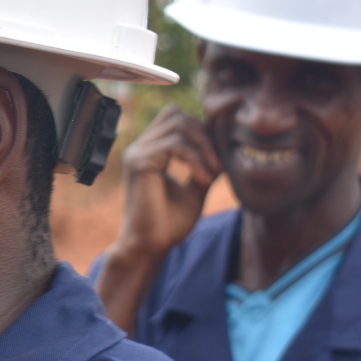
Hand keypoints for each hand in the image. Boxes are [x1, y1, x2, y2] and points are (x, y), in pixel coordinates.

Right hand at [114, 105, 222, 262]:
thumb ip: (204, 164)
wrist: (151, 246)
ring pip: (178, 124)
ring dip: (204, 146)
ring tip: (213, 173)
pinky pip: (175, 145)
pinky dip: (196, 160)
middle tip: (218, 164)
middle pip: (176, 113)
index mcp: (150, 151)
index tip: (218, 160)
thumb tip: (223, 146)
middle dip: (204, 134)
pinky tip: (204, 179)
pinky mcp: (139, 163)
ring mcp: (137, 153)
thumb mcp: (195, 187)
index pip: (176, 118)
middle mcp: (140, 147)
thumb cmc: (169, 223)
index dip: (202, 131)